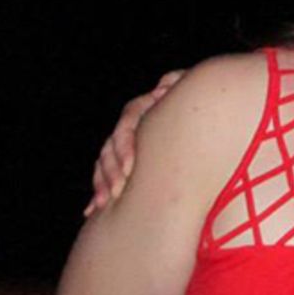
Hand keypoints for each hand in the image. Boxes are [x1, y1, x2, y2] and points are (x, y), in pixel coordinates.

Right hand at [83, 70, 185, 215]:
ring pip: (104, 163)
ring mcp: (124, 144)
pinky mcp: (124, 163)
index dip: (125, 147)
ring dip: (101, 184)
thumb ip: (177, 84)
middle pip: (111, 147)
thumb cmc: (199, 104)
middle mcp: (130, 126)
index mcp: (145, 110)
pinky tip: (91, 210)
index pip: (126, 125)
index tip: (131, 169)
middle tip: (118, 192)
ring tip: (104, 204)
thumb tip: (164, 85)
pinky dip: (98, 193)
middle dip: (111, 171)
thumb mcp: (187, 93)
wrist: (203, 114)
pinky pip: (104, 177)